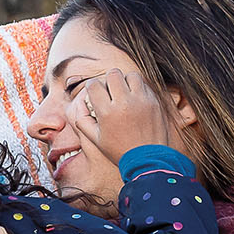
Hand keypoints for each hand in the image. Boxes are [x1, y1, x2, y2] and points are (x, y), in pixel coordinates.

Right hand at [62, 66, 177, 170]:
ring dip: (125, 80)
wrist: (148, 159)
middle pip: (113, 74)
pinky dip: (138, 88)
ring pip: (131, 75)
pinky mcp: (154, 101)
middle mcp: (124, 103)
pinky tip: (135, 99)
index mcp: (107, 112)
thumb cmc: (119, 150)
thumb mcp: (95, 139)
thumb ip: (82, 121)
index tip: (94, 91)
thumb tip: (79, 105)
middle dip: (108, 79)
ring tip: (124, 91)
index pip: (94, 85)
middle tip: (109, 89)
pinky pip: (144, 85)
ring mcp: (141, 101)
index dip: (91, 86)